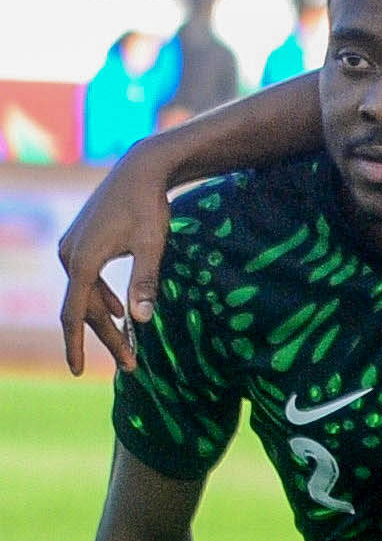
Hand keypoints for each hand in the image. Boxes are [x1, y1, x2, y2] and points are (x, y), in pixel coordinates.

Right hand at [59, 150, 174, 376]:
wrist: (140, 170)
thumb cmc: (148, 208)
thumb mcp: (153, 246)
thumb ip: (145, 282)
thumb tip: (140, 320)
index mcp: (82, 262)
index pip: (75, 313)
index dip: (76, 344)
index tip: (77, 370)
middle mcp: (69, 256)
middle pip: (84, 308)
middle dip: (106, 338)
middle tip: (131, 365)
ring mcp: (71, 248)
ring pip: (85, 294)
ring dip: (106, 319)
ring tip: (129, 345)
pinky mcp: (80, 241)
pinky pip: (87, 279)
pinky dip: (102, 298)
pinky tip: (120, 310)